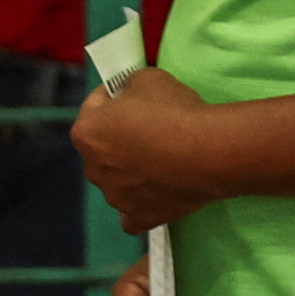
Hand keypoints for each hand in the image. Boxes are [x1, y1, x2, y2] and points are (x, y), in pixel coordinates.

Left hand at [74, 67, 223, 233]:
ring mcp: (114, 197)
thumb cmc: (173, 111)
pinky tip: (155, 192)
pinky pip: (132, 212)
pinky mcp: (138, 217)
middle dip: (119, 137)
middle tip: (151, 127)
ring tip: (162, 159)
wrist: (208, 151)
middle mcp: (92, 168)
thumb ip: (129, 87)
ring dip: (130, 170)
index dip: (115, 96)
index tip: (134, 95)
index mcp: (86, 132)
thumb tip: (129, 96)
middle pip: (103, 147)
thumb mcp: (147, 78)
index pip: (94, 106)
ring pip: (116, 180)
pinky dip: (140, 202)